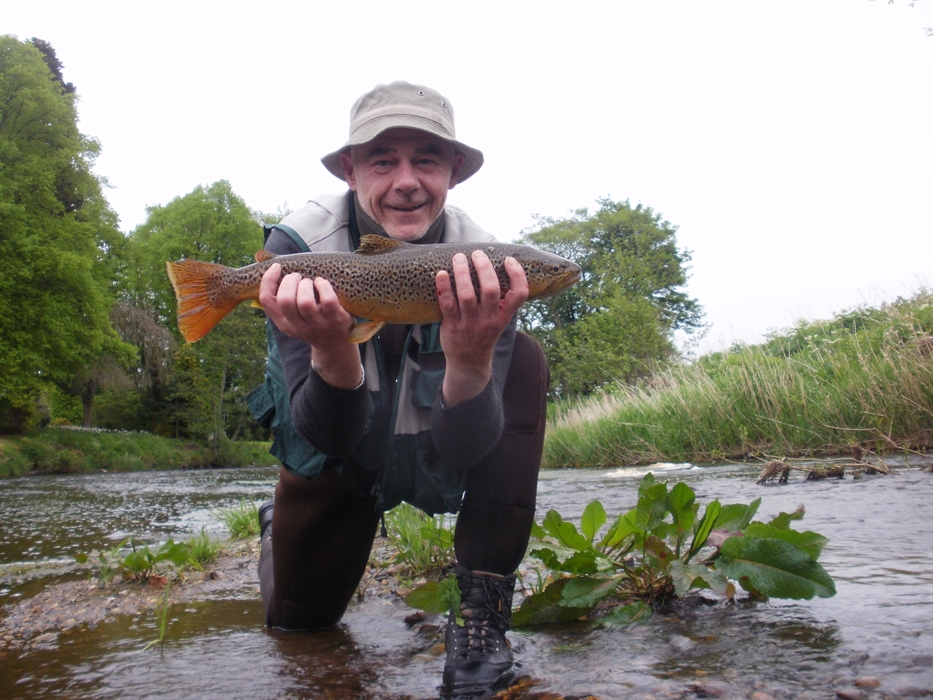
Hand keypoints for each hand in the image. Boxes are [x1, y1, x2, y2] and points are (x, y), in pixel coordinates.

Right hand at [258, 263, 361, 388]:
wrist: (335, 345)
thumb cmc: (311, 322)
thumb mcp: (293, 316)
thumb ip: (281, 298)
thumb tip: (266, 262)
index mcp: (283, 323)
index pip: (266, 300)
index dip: (268, 280)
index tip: (277, 267)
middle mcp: (298, 326)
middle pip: (285, 300)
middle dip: (290, 281)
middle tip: (298, 277)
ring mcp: (317, 325)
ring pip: (305, 302)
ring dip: (307, 285)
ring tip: (310, 282)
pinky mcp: (335, 320)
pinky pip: (328, 300)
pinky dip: (323, 286)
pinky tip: (322, 283)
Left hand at [435, 250, 528, 406]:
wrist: (468, 363)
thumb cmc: (483, 334)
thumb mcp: (498, 320)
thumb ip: (500, 300)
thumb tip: (493, 267)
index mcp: (504, 316)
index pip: (520, 294)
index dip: (517, 275)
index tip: (509, 260)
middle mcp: (489, 319)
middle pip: (491, 290)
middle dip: (484, 268)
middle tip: (477, 254)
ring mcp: (470, 323)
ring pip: (467, 295)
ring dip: (462, 273)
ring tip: (458, 258)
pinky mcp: (452, 326)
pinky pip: (447, 304)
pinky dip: (444, 287)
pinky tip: (441, 274)